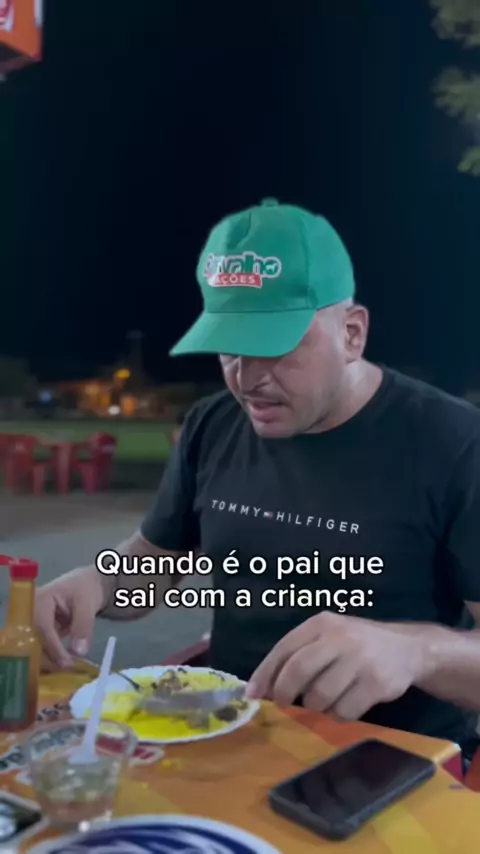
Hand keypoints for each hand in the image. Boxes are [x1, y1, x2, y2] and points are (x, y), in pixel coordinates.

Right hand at [35, 567, 104, 669]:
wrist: (86, 585)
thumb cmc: (85, 588)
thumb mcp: (87, 602)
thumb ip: (83, 625)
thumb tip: (78, 652)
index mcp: (40, 599)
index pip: (42, 625)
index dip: (52, 645)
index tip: (66, 661)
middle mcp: (32, 613)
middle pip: (34, 639)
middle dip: (50, 656)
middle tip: (68, 668)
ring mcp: (35, 624)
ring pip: (37, 648)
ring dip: (51, 660)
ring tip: (69, 667)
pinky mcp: (40, 633)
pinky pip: (44, 648)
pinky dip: (54, 657)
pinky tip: (65, 663)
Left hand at [246, 612, 426, 720]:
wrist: (408, 648)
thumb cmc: (356, 645)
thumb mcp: (328, 637)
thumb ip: (298, 655)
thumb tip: (261, 688)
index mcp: (322, 623)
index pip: (284, 648)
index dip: (265, 673)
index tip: (253, 694)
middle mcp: (340, 637)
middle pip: (299, 670)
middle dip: (285, 692)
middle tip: (283, 704)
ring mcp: (360, 659)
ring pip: (320, 695)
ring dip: (315, 707)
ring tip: (323, 702)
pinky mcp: (377, 683)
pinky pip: (345, 711)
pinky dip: (338, 715)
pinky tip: (345, 706)